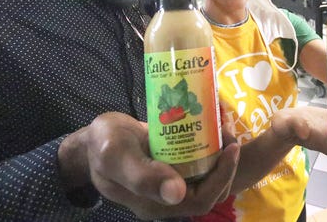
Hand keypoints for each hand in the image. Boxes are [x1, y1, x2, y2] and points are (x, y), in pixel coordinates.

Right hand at [58, 112, 239, 219]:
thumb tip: (177, 194)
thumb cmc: (102, 144)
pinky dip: (210, 145)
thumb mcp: (116, 155)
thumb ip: (142, 176)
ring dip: (221, 153)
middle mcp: (166, 198)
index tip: (231, 147)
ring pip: (208, 176)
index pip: (201, 200)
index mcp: (154, 203)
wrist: (95, 137)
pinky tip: (211, 123)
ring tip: (223, 125)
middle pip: (211, 189)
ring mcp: (171, 183)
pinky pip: (199, 163)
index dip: (222, 177)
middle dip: (226, 162)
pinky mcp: (174, 167)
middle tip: (228, 131)